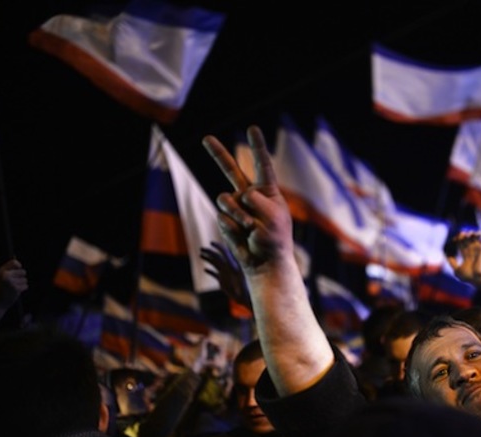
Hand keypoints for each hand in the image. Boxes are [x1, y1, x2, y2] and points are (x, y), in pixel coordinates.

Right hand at [0, 259, 27, 310]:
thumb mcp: (2, 277)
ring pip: (25, 280)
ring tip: (13, 288)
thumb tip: (16, 258)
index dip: (19, 265)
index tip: (19, 268)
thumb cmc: (1, 288)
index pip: (15, 262)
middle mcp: (6, 275)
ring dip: (21, 284)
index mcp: (1, 271)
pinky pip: (26, 286)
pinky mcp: (16, 288)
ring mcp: (11, 282)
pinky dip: (22, 289)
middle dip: (21, 277)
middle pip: (23, 272)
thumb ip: (9, 268)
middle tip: (14, 282)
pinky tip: (15, 292)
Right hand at [200, 241, 250, 309]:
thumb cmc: (244, 287)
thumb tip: (230, 261)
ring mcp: (225, 274)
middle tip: (201, 249)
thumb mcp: (238, 277)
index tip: (211, 243)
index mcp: (233, 264)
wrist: (246, 297)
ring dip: (208, 259)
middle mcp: (228, 267)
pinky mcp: (222, 281)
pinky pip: (215, 274)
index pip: (225, 252)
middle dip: (210, 252)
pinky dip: (210, 271)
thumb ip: (233, 268)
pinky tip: (205, 269)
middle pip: (217, 257)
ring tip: (201, 254)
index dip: (218, 247)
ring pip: (215, 264)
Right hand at [203, 125, 293, 274]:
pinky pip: (222, 215)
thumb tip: (240, 195)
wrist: (264, 263)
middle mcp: (250, 195)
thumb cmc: (274, 240)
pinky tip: (242, 235)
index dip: (257, 146)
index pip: (262, 164)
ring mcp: (236, 207)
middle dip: (218, 154)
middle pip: (231, 170)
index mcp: (267, 191)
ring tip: (249, 228)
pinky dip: (232, 225)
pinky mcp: (226, 219)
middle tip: (206, 138)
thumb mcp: (273, 216)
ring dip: (237, 213)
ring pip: (225, 198)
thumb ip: (257, 200)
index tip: (252, 128)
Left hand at [446, 230, 480, 302]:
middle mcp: (472, 251)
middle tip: (458, 237)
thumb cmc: (468, 276)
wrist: (478, 278)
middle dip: (461, 236)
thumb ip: (452, 262)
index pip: (460, 244)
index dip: (456, 240)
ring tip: (465, 235)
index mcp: (466, 255)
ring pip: (473, 236)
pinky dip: (478, 233)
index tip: (453, 241)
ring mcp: (477, 248)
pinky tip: (472, 235)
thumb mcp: (456, 270)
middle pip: (465, 239)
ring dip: (469, 233)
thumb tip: (447, 254)